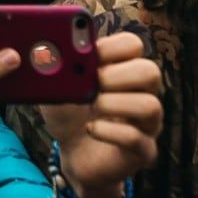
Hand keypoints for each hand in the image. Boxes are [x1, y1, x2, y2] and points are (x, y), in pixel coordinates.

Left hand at [39, 32, 162, 197]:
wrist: (73, 152)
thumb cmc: (70, 113)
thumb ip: (55, 69)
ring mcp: (147, 124)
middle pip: (150, 71)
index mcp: (124, 70)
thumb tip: (46, 53)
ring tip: (92, 107)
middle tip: (92, 83)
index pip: (132, 45)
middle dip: (116, 75)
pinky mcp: (143, 151)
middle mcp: (142, 94)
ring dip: (114, 103)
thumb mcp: (57, 87)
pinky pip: (136, 138)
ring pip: (150, 106)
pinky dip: (108, 131)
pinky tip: (91, 128)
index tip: (87, 56)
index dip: (109, 46)